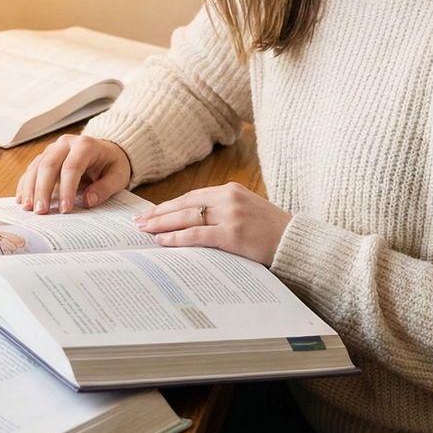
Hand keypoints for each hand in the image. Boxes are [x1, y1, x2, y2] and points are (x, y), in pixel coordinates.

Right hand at [16, 135, 132, 213]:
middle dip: (43, 189)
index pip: (72, 167)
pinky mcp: (45, 156)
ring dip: (30, 188)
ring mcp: (53, 148)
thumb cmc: (112, 164)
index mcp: (86, 145)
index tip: (65, 209)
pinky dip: (25, 184)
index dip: (67, 189)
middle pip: (49, 164)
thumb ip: (105, 188)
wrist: (107, 151)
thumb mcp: (118, 176)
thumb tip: (88, 201)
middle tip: (41, 211)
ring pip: (36, 166)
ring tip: (28, 208)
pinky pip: (31, 169)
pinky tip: (22, 199)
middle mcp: (66, 143)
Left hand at [133, 182, 291, 265]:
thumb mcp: (245, 210)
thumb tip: (190, 222)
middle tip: (138, 222)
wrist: (294, 241)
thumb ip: (221, 211)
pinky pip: (198, 235)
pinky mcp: (232, 234)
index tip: (150, 213)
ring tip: (145, 231)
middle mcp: (228, 198)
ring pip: (187, 218)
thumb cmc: (269, 230)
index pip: (190, 196)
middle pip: (184, 205)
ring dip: (162, 225)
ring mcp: (230, 215)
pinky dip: (178, 238)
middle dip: (159, 214)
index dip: (167, 205)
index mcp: (230, 190)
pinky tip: (163, 241)